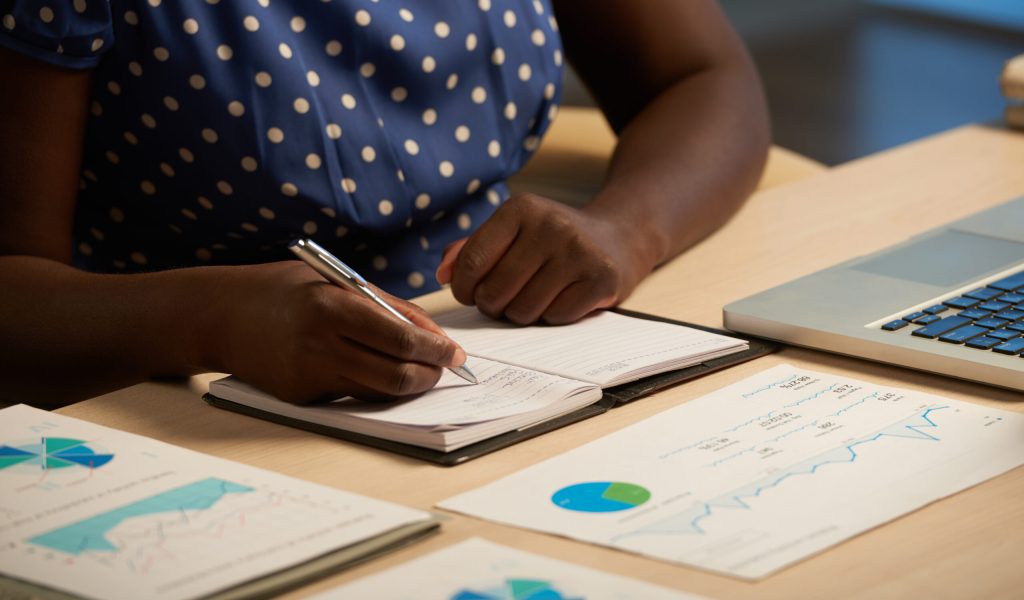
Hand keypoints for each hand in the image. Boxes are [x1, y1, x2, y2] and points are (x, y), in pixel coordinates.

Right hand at [207, 261, 466, 403]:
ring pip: (379, 392)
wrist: (218, 316)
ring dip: (409, 384)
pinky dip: (374, 385)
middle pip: (395, 374)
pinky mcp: (301, 397)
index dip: (436, 349)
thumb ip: (383, 304)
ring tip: (421, 370)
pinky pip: (352, 395)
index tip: (456, 353)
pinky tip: (379, 370)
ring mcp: (310, 375)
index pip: (400, 337)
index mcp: (331, 307)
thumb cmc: (281, 289)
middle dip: (430, 374)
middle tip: (445, 367)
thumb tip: (431, 332)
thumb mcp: (333, 281)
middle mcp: (321, 345)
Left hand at [435, 193, 654, 324]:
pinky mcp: (601, 279)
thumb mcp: (511, 233)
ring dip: (523, 313)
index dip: (464, 289)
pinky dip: (553, 317)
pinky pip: (556, 318)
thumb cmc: (551, 242)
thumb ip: (470, 250)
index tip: (471, 294)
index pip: (472, 262)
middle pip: (495, 292)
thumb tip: (443, 274)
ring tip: (535, 296)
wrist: (617, 238)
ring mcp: (579, 252)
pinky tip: (562, 298)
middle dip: (494, 305)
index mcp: (521, 208)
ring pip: (523, 311)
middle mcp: (551, 225)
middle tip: (506, 298)